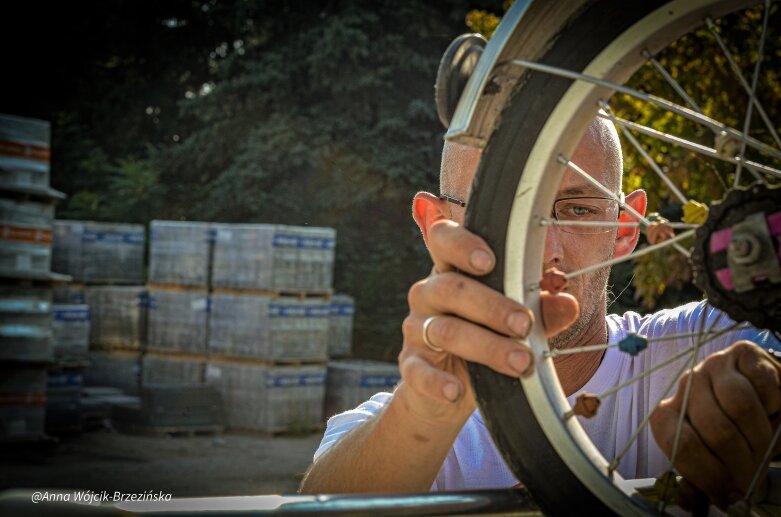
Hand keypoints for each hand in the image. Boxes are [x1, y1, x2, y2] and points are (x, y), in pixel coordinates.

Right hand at [398, 216, 579, 427]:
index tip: (490, 261)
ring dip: (486, 346)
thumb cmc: (480, 341)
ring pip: (444, 330)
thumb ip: (538, 313)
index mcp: (451, 272)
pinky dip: (437, 381)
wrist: (444, 389)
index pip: (444, 241)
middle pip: (451, 288)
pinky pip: (418, 371)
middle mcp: (428, 295)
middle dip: (492, 306)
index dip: (461, 244)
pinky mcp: (410, 365)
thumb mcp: (509, 324)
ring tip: (520, 362)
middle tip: (525, 324)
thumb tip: (568, 304)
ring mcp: (416, 330)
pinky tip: (456, 391)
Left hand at [650, 341, 780, 508]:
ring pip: (741, 406)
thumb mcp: (712, 459)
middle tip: (754, 472)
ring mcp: (712, 365)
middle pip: (716, 430)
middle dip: (743, 460)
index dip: (713, 474)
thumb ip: (701, 479)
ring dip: (761, 434)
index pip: (682, 445)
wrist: (760, 400)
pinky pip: (764, 386)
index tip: (733, 490)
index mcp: (667, 415)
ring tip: (762, 443)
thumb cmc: (733, 435)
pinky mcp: (742, 353)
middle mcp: (686, 386)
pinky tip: (769, 411)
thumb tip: (697, 502)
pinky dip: (775, 407)